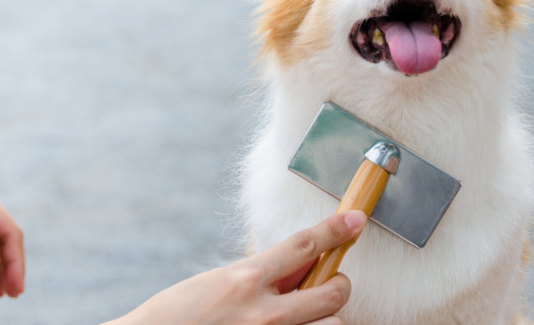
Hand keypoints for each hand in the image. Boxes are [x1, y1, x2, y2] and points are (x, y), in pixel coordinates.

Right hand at [113, 210, 366, 324]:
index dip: (335, 229)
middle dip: (340, 285)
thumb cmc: (177, 315)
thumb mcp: (216, 283)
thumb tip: (300, 267)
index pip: (304, 245)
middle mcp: (262, 312)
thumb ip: (259, 275)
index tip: (355, 219)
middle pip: (332, 292)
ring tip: (306, 315)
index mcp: (245, 279)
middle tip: (332, 284)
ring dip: (324, 320)